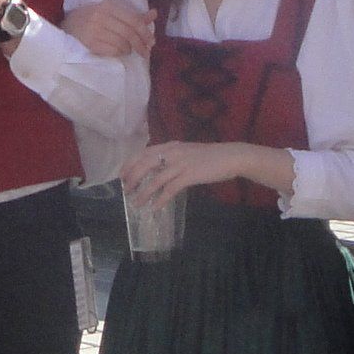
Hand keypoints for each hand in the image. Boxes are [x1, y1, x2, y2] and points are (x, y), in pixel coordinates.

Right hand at [63, 0, 153, 58]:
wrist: (65, 27)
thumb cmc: (90, 19)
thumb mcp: (110, 12)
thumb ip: (133, 15)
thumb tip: (154, 14)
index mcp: (108, 6)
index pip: (133, 20)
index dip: (145, 32)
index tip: (151, 41)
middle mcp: (101, 17)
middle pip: (129, 33)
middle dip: (141, 44)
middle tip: (146, 52)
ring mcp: (94, 30)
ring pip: (122, 43)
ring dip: (130, 49)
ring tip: (130, 50)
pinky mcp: (89, 43)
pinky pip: (113, 51)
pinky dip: (120, 53)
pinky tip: (120, 52)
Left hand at [119, 139, 272, 210]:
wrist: (231, 156)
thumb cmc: (211, 156)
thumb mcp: (187, 151)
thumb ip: (173, 157)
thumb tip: (159, 168)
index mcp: (171, 145)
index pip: (143, 152)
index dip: (130, 163)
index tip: (122, 174)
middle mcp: (172, 152)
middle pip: (144, 165)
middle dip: (132, 178)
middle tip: (125, 190)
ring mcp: (180, 164)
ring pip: (155, 179)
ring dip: (143, 193)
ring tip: (136, 203)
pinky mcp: (189, 175)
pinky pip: (170, 189)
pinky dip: (160, 199)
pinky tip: (155, 207)